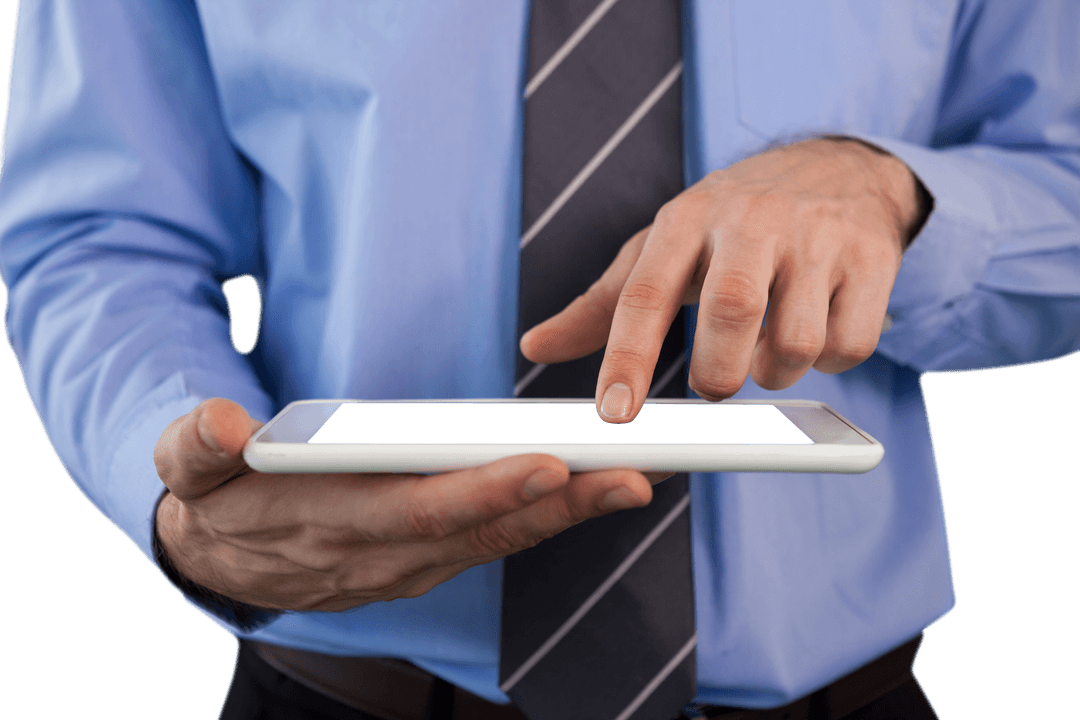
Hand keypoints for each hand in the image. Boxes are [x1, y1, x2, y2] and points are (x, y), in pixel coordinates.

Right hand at [154, 398, 656, 611]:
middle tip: (630, 476)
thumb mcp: (185, 472)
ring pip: (497, 541)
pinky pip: (492, 542)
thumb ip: (195, 447)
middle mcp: (380, 555)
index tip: (543, 465)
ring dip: (566, 514)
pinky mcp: (422, 559)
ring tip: (631, 480)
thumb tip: (221, 420)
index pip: (415, 511)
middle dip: (557, 506)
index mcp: (327, 523)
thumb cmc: (215, 502)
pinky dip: (544, 519)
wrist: (222, 561)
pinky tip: (588, 491)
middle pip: (479, 531)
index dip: (479, 494)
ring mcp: (406, 564)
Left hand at [520, 137, 923, 420]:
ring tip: (767, 352)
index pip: (645, 293)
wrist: (837, 168)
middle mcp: (751, 220)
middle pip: (732, 315)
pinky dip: (829, 360)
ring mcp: (818, 237)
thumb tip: (533, 347)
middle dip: (719, 375)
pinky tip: (816, 334)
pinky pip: (849, 344)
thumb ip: (602, 304)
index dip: (627, 359)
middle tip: (716, 385)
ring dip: (776, 371)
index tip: (615, 416)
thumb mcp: (664, 247)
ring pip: (796, 342)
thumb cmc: (731, 223)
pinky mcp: (873, 258)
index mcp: (686, 218)